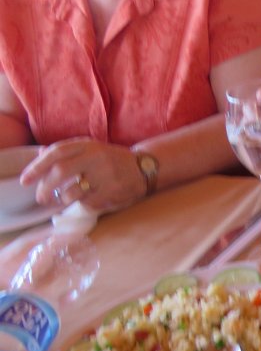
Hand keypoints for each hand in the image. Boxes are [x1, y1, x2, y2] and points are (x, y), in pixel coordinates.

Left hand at [20, 138, 145, 210]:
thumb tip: (40, 153)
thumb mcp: (92, 149)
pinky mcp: (111, 193)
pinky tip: (85, 201)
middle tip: (40, 197)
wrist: (145, 168)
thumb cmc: (112, 159)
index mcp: (89, 145)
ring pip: (71, 193)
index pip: (57, 152)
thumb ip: (67, 152)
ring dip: (62, 199)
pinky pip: (85, 204)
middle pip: (60, 172)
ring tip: (65, 199)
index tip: (25, 180)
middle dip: (44, 188)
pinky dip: (80, 205)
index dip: (37, 166)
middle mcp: (96, 158)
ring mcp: (105, 176)